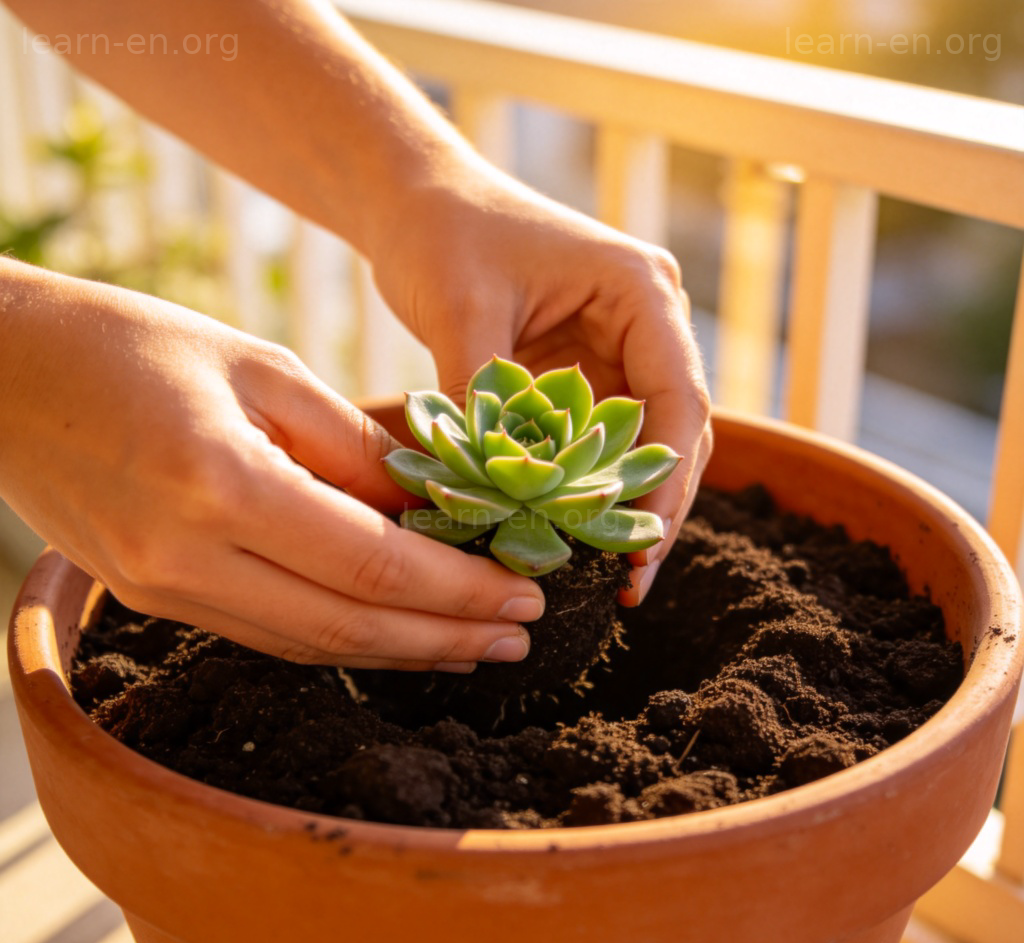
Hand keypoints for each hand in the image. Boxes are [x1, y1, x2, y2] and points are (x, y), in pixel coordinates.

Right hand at [0, 260, 543, 668]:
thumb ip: (351, 444)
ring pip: (312, 645)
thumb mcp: (261, 368)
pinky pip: (269, 634)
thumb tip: (430, 505)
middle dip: (447, 636)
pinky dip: (342, 638)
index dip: (459, 590)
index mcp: (222, 485)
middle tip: (521, 638)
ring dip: (402, 650)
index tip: (524, 596)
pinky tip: (393, 634)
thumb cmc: (133, 344)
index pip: (374, 565)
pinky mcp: (154, 597)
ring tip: (474, 647)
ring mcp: (163, 590)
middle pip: (350, 625)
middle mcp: (188, 558)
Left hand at [372, 166, 712, 603]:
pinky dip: (582, 487)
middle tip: (629, 584)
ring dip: (622, 505)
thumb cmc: (443, 232)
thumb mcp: (462, 311)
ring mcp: (617, 351)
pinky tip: (567, 532)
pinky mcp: (583, 374)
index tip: (642, 546)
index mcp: (640, 292)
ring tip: (606, 576)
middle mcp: (645, 323)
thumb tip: (493, 497)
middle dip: (654, 507)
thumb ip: (486, 400)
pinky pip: (595, 442)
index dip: (667, 480)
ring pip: (640, 445)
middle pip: (674, 432)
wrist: (417, 200)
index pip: (679, 398)